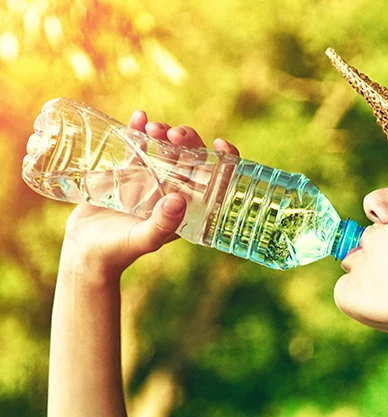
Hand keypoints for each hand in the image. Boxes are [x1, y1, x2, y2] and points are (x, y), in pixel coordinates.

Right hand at [61, 110, 239, 278]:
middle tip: (174, 135)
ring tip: (153, 128)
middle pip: (190, 158)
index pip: (214, 182)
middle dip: (188, 141)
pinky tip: (138, 116)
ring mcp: (149, 180)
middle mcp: (171, 192)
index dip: (224, 162)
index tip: (220, 144)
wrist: (84, 249)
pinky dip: (138, 128)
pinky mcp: (125, 172)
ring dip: (164, 132)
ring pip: (165, 148)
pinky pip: (136, 145)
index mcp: (185, 210)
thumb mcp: (142, 239)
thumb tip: (179, 200)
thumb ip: (161, 224)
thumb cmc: (117, 251)